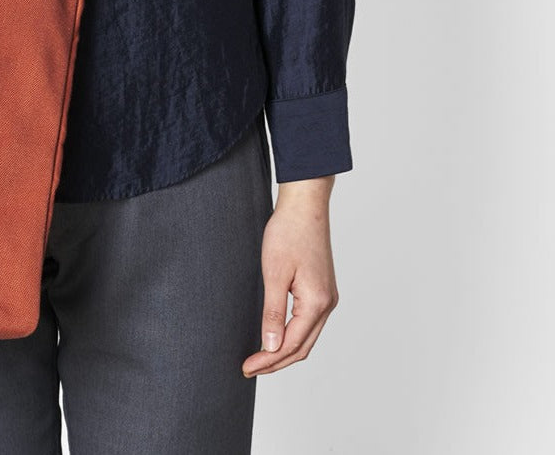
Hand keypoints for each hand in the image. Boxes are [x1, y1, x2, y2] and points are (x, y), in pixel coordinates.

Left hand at [242, 177, 339, 376]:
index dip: (269, 360)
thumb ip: (273, 313)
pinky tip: (276, 336)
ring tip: (261, 358)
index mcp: (317, 303)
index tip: (247, 367)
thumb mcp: (274, 274)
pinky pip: (308, 323)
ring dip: (285, 351)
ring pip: (307, 337)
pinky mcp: (322, 290)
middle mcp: (327, 305)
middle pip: (303, 347)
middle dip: (276, 362)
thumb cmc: (288, 233)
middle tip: (250, 368)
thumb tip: (272, 347)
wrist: (304, 206)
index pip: (291, 344)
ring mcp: (327, 298)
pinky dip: (293, 335)